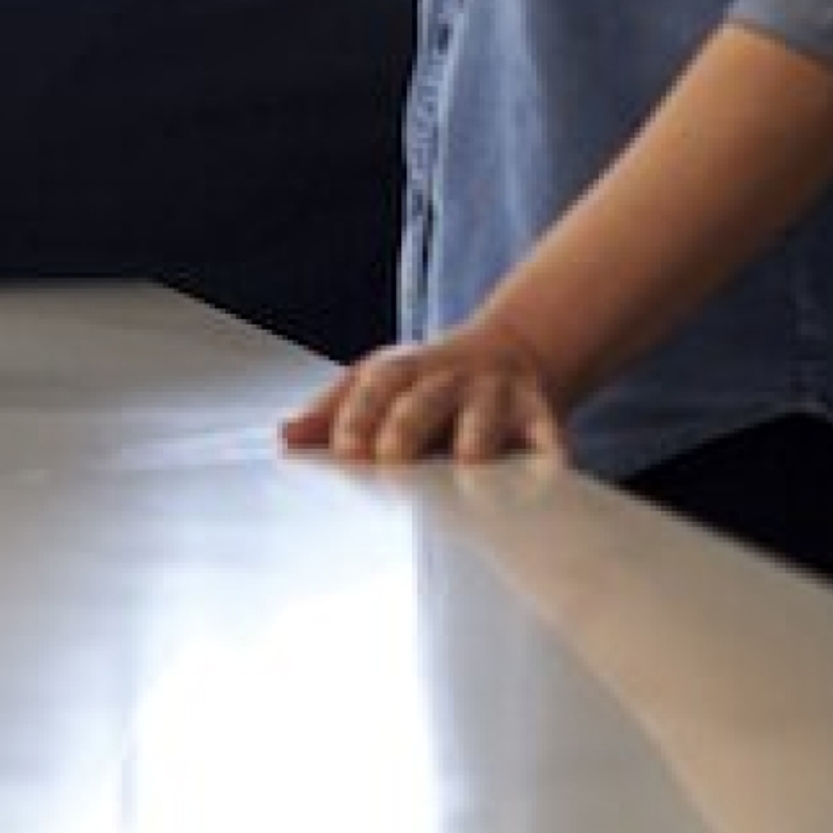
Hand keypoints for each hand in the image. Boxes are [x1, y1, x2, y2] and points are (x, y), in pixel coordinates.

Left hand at [281, 318, 567, 465]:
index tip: (345, 451)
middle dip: (406, 427)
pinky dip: (550, 460)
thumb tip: (283, 439)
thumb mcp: (377, 385)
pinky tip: (543, 478)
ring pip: (484, 417)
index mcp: (402, 370)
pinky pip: (550, 441)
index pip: (374, 388)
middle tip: (390, 460)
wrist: (510, 353)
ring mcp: (497, 397)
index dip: (358, 417)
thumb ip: (332, 414)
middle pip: (423, 400)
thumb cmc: (427, 386)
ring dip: (475, 439)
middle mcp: (450, 379)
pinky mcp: (543, 421)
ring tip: (466, 466)